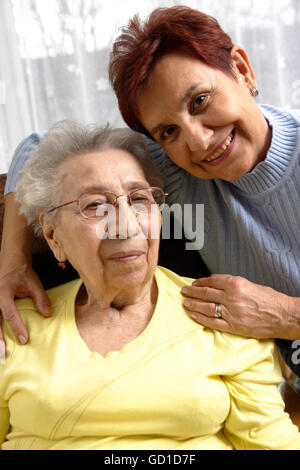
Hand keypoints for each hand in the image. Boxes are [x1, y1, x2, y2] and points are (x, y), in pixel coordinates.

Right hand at [0, 262, 50, 358]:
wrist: (11, 263)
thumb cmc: (21, 273)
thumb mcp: (34, 284)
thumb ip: (41, 299)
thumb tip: (47, 315)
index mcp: (3, 293)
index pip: (9, 314)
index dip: (17, 327)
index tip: (25, 339)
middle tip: (4, 354)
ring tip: (1, 353)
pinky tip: (1, 342)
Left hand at [181, 274, 295, 338]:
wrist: (284, 315)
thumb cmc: (271, 300)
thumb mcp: (251, 285)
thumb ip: (233, 285)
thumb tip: (217, 285)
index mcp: (237, 284)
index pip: (212, 280)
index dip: (200, 281)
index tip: (194, 282)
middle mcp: (232, 297)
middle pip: (206, 293)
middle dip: (193, 292)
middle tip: (184, 291)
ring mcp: (232, 312)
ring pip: (207, 307)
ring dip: (193, 304)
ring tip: (185, 302)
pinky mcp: (234, 326)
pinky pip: (213, 322)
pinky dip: (201, 318)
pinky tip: (194, 315)